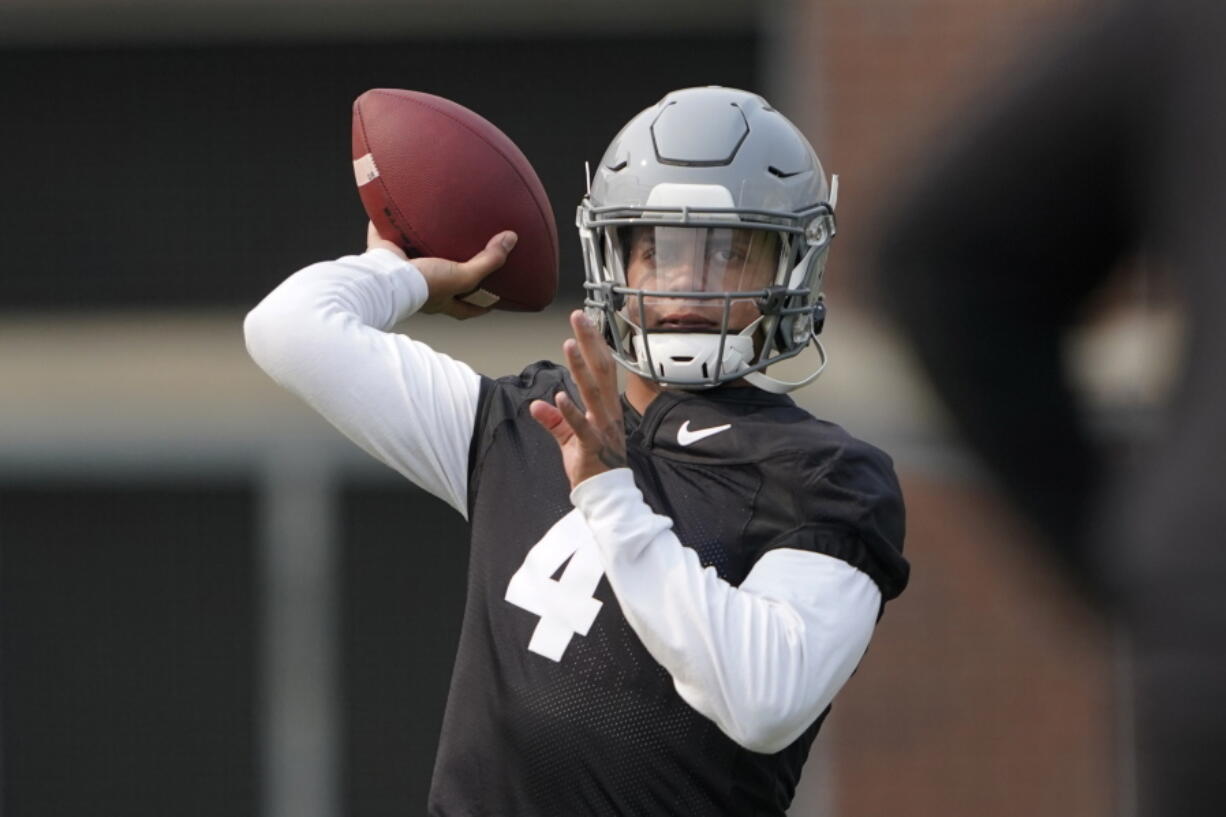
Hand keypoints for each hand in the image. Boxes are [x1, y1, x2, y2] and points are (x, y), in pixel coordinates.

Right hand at [366, 221, 515, 319]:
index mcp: (440, 299)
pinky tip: (394, 210)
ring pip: (415, 258)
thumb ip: (488, 261)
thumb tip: (510, 240)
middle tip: (464, 260)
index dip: (480, 306)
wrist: (386, 277)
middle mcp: (421, 288)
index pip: (465, 308)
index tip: (493, 301)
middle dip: (452, 274)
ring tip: (434, 230)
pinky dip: (387, 224)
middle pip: (442, 282)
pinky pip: (385, 235)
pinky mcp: (383, 252)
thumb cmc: (424, 285)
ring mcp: (401, 271)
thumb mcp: (462, 277)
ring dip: (421, 247)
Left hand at [530, 310, 627, 489]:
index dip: (594, 344)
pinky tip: (560, 396)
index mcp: (605, 408)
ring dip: (580, 368)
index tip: (585, 322)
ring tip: (570, 345)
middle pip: (601, 370)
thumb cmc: (592, 465)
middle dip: (590, 342)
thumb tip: (537, 404)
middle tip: (579, 317)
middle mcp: (608, 413)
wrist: (606, 495)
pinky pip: (582, 427)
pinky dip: (571, 412)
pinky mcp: (592, 446)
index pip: (602, 369)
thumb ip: (555, 421)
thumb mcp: (570, 439)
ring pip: (592, 393)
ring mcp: (603, 428)